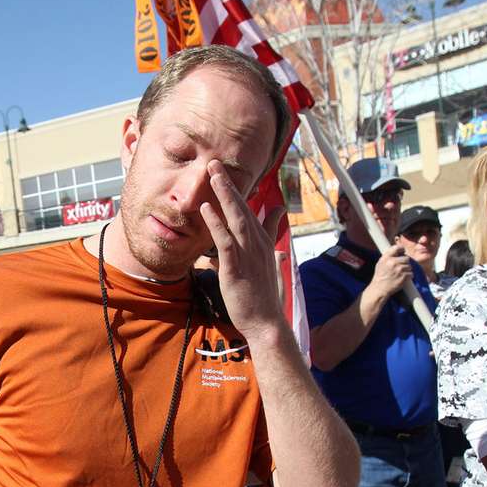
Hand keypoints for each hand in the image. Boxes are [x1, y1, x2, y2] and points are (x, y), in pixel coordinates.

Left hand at [198, 159, 286, 338]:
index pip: (251, 212)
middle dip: (229, 185)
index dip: (239, 193)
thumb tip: (279, 233)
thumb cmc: (265, 298)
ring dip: (225, 195)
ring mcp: (248, 255)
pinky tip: (207, 208)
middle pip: (243, 208)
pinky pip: (226, 241)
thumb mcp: (270, 266)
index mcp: (264, 243)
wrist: (267, 323)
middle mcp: (258, 244)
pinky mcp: (236, 268)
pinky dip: (216, 223)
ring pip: (236, 218)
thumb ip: (272, 245)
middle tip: (216, 163)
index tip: (227, 175)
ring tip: (213, 174)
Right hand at [370, 244, 412, 299]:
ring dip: (407, 270)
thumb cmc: (380, 276)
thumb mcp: (380, 263)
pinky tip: (402, 279)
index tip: (403, 252)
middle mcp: (393, 262)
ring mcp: (399, 269)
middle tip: (400, 268)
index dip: (402, 250)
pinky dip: (408, 277)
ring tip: (400, 274)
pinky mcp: (404, 276)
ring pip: (410, 266)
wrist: (379, 289)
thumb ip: (388, 256)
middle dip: (405, 263)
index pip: (397, 248)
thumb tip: (398, 250)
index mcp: (386, 258)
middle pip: (406, 258)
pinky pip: (411, 274)